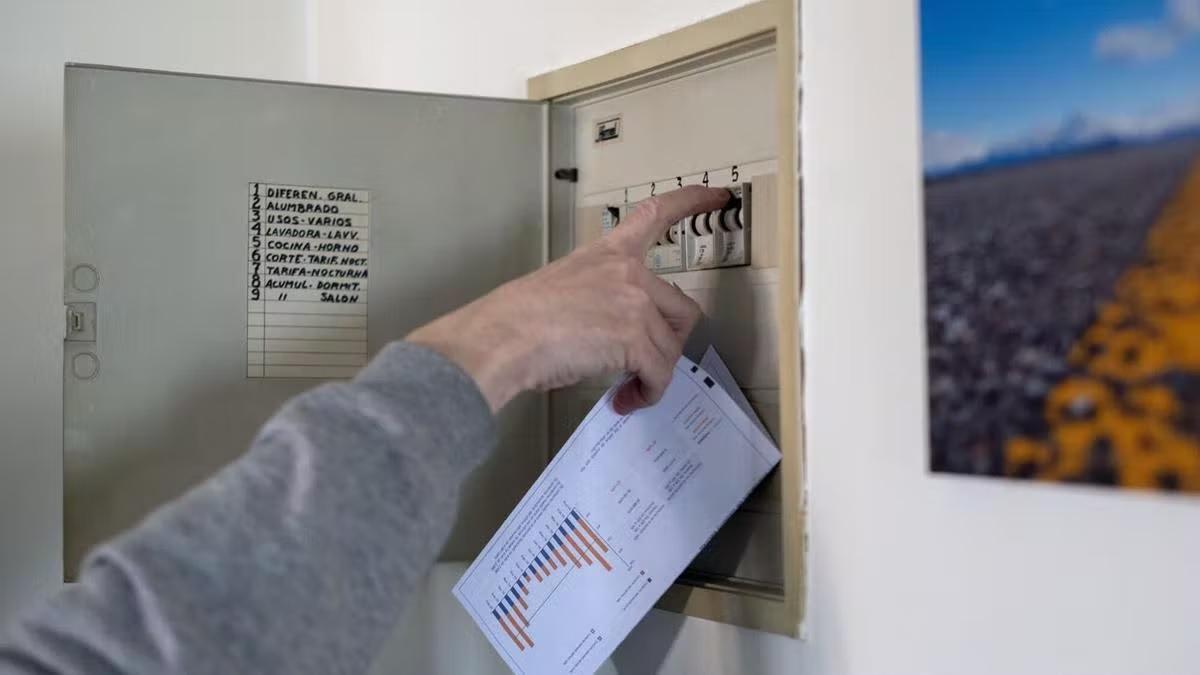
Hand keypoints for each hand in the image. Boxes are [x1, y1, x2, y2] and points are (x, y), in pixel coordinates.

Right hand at [407, 185, 730, 413]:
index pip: (656, 215)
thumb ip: (599, 299)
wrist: (502, 337)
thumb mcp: (562, 288)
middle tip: (643, 364)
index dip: (691, 202)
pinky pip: (659, 373)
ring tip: (627, 389)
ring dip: (653, 375)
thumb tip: (609, 338)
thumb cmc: (516, 320)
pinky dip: (647, 393)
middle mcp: (629, 272)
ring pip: (670, 348)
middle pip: (681, 309)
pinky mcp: (635, 337)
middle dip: (668, 342)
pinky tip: (627, 401)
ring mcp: (635, 303)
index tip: (718, 194)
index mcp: (608, 253)